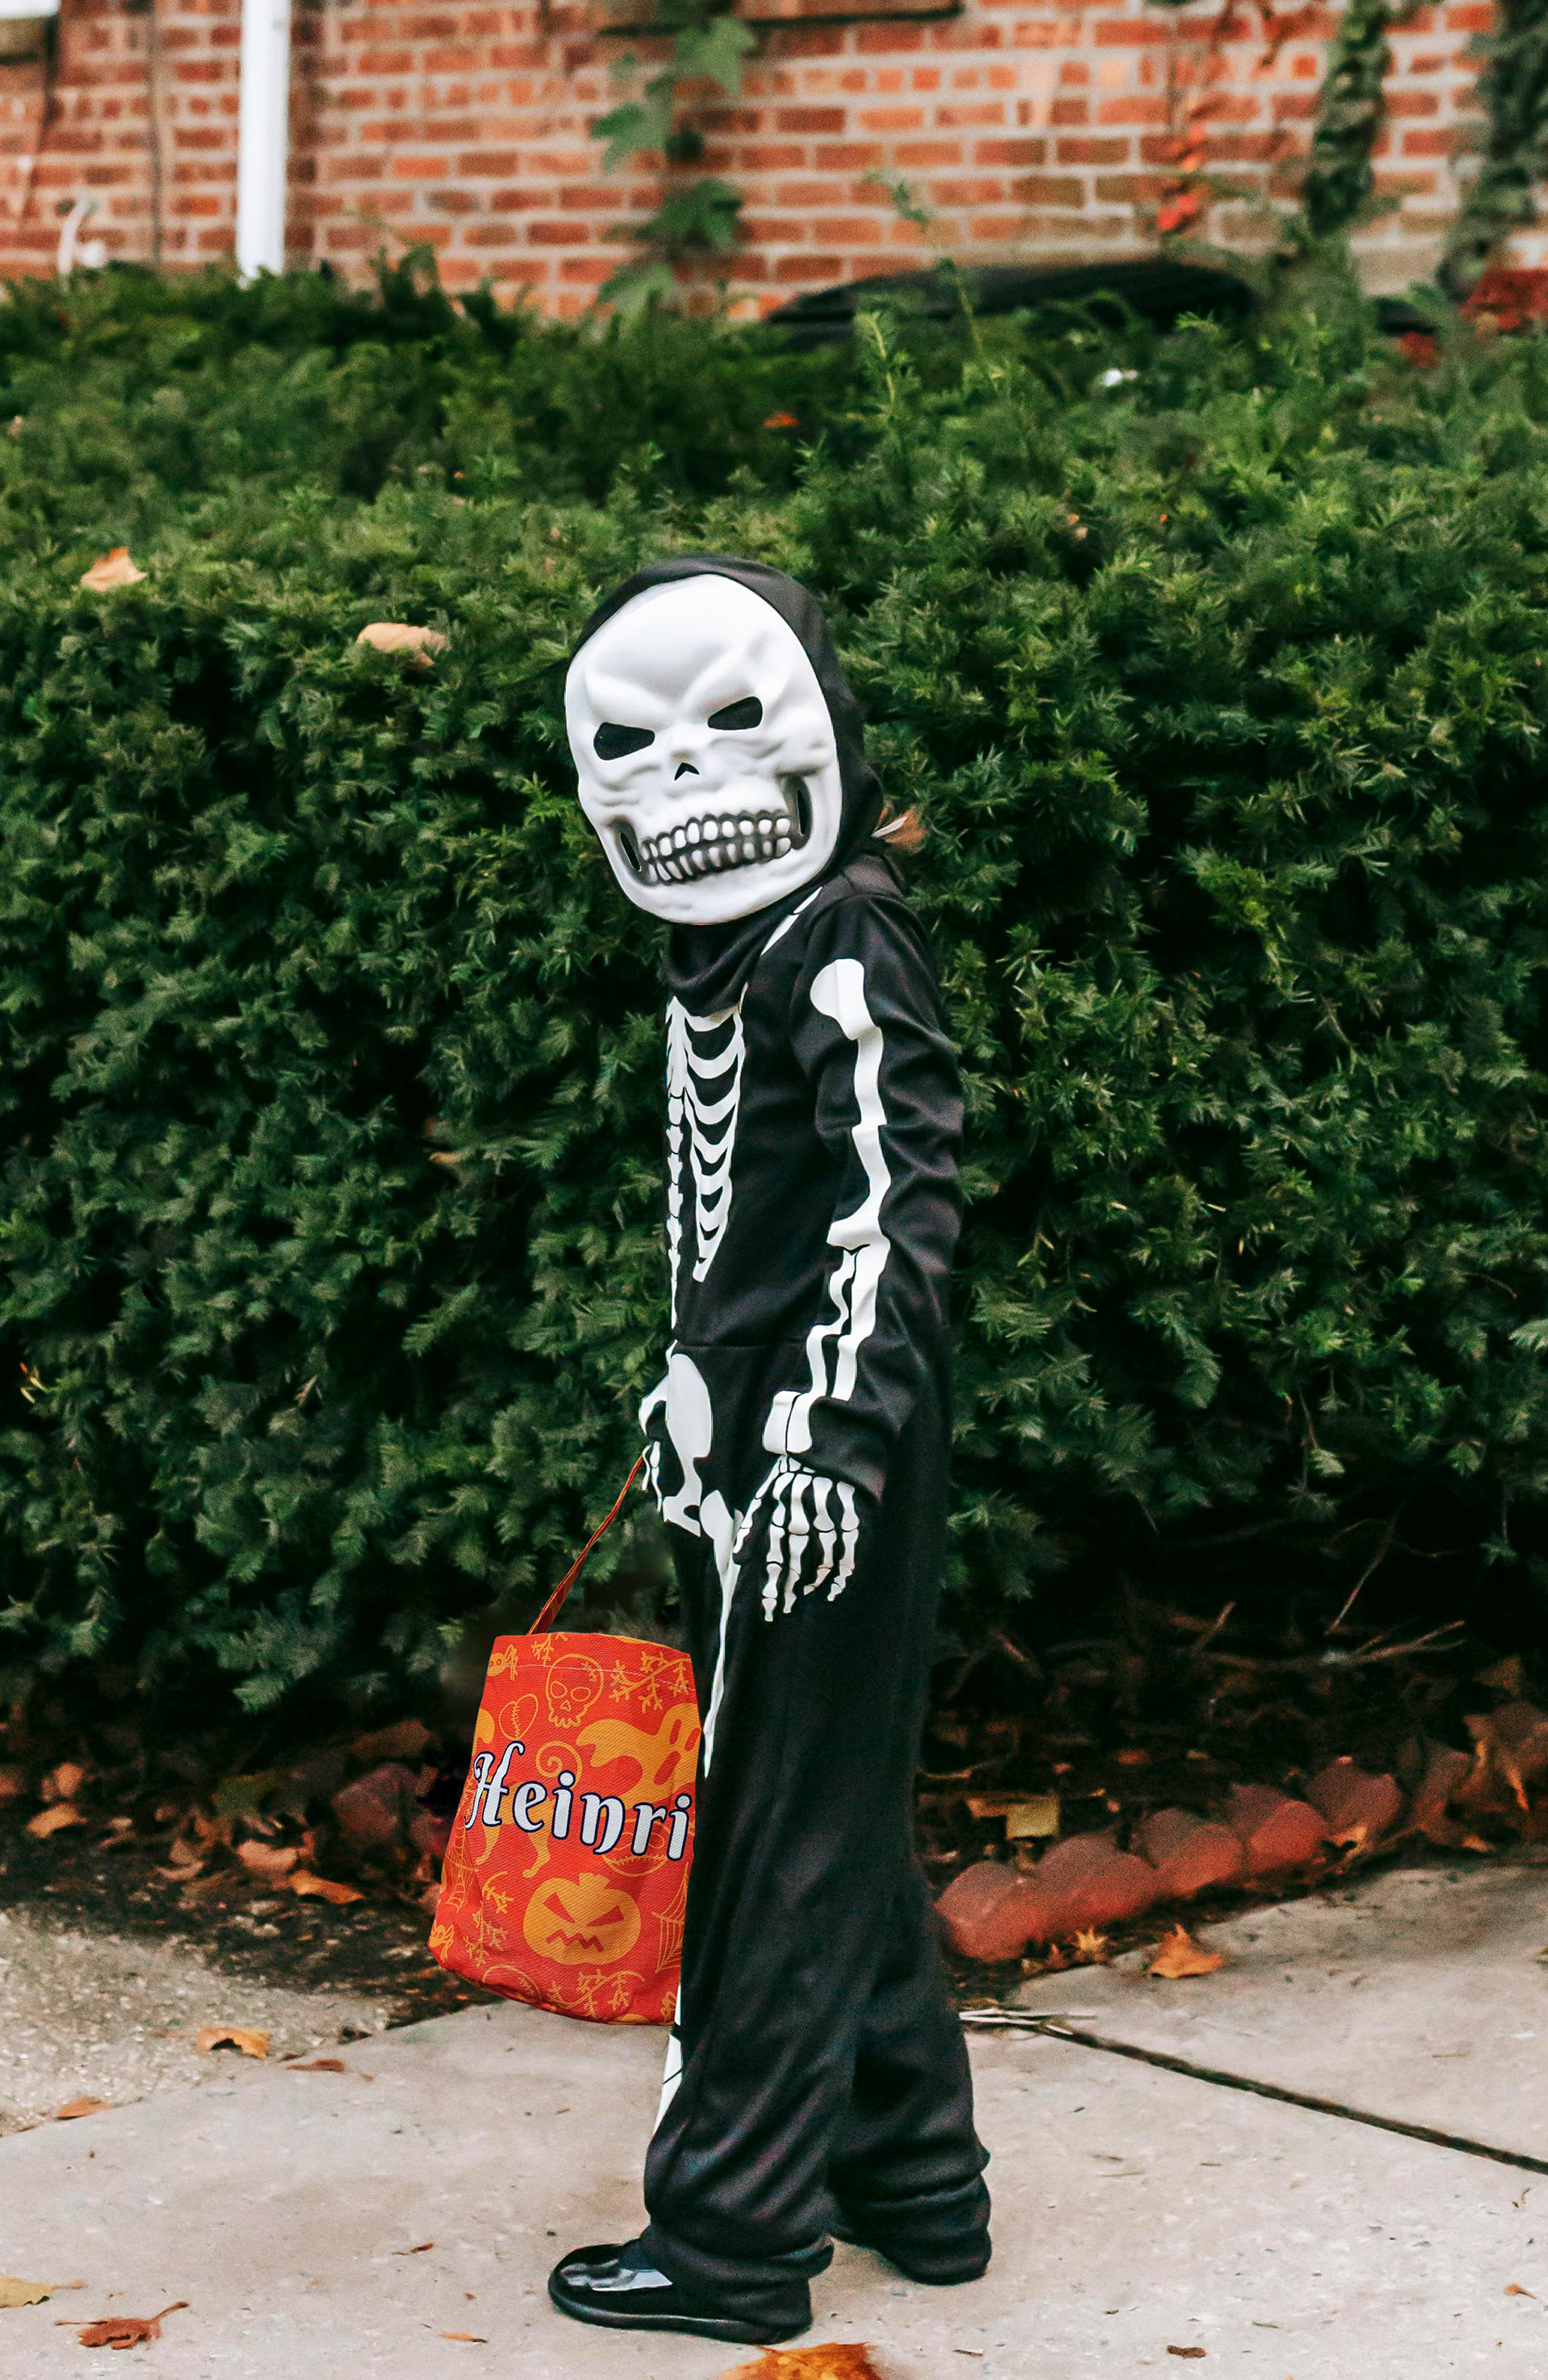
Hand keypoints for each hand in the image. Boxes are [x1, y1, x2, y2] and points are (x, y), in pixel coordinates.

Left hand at [735, 1460, 861, 1619]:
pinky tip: (833, 1593)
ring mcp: (830, 1525)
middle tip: (783, 1613)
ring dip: (810, 1589)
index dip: (771, 1589)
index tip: (767, 1611)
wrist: (829, 1449)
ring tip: (802, 1605)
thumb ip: (751, 1528)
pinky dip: (840, 1578)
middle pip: (795, 1569)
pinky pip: (847, 1557)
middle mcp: (805, 1524)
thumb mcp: (765, 1495)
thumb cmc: (791, 1476)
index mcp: (782, 1518)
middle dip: (788, 1594)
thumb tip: (738, 1561)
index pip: (774, 1562)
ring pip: (820, 1566)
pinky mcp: (853, 1523)